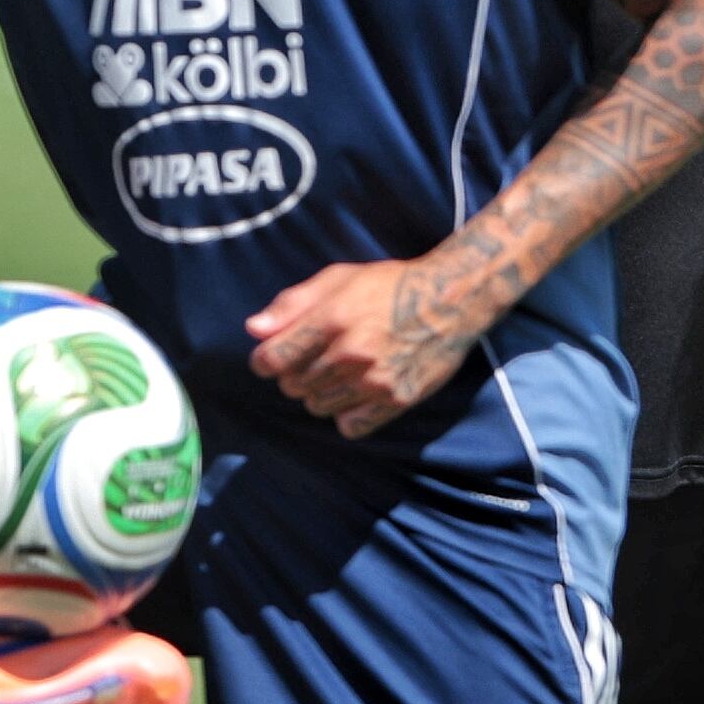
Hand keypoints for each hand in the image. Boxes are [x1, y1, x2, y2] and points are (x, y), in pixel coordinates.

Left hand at [245, 259, 478, 439]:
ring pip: (317, 407)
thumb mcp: (339, 278)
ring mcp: (374, 380)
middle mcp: (350, 353)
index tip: (273, 357)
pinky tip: (357, 392)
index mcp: (332, 318)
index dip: (266, 361)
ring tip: (339, 372)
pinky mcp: (396, 399)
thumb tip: (253, 329)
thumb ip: (292, 304)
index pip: (272, 360)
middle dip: (295, 373)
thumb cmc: (389, 284)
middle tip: (315, 358)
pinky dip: (346, 413)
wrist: (451, 299)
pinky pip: (349, 425)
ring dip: (320, 393)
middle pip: (293, 386)